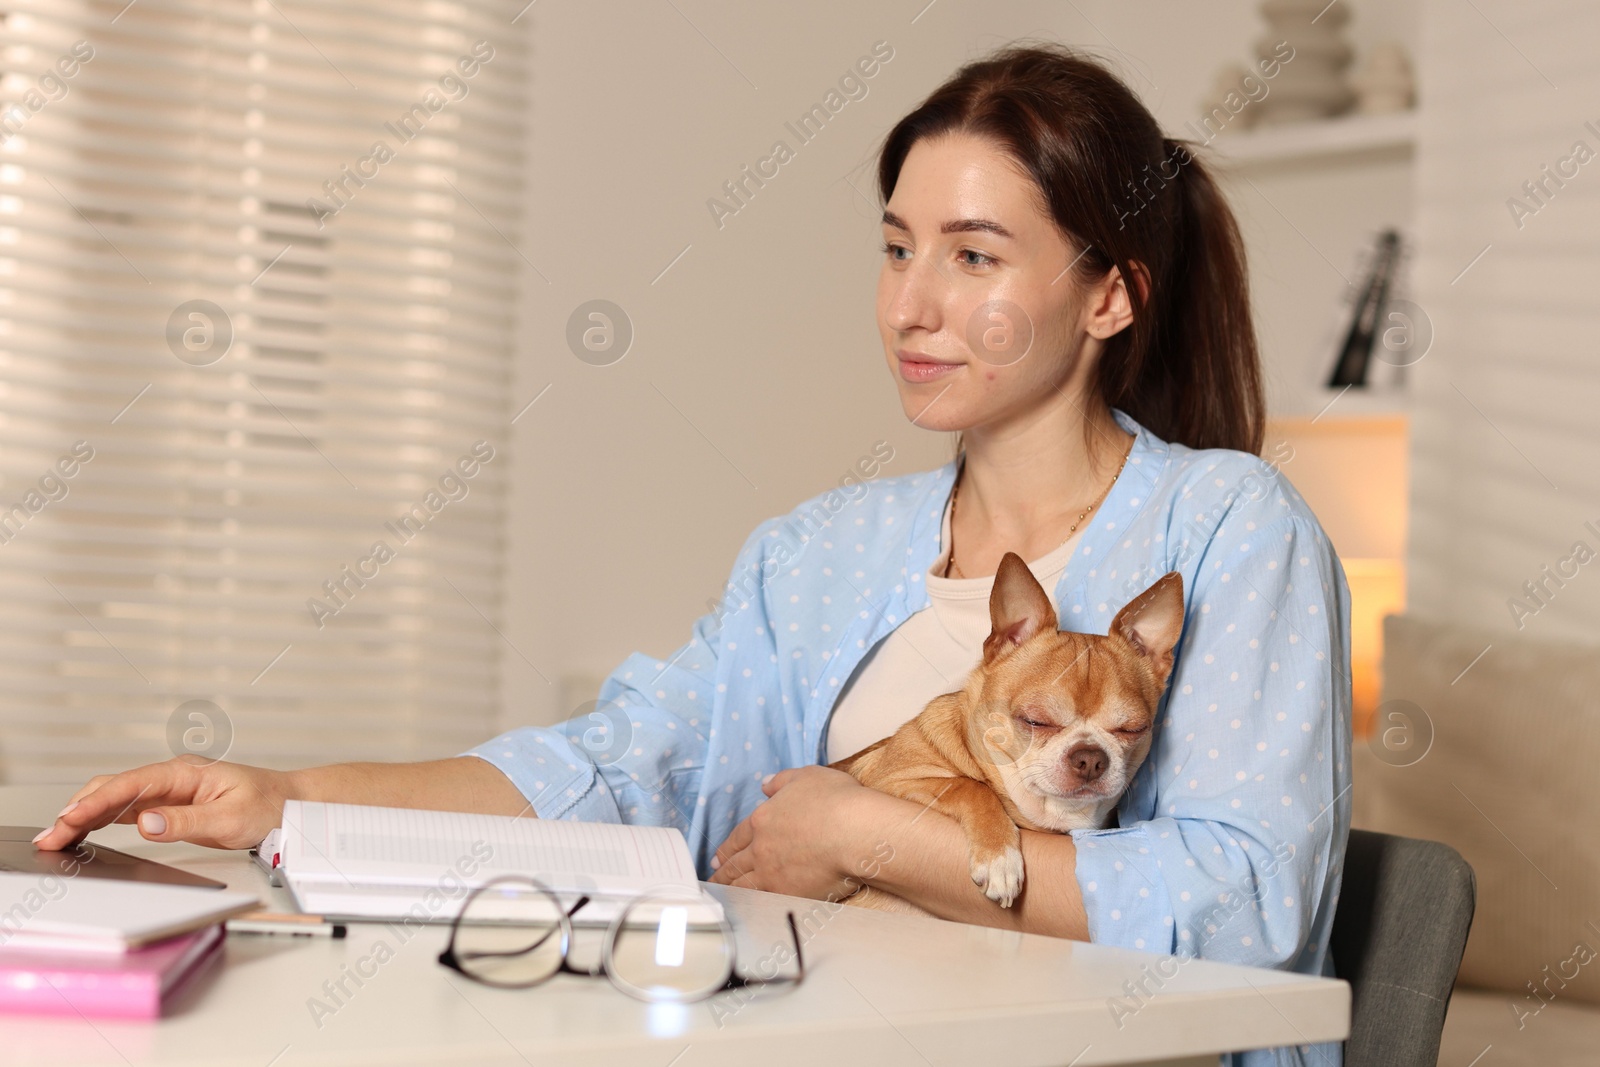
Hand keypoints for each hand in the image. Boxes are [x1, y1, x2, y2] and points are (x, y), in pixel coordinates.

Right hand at [32, 756, 295, 850]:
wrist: (290, 802)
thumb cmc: (268, 805)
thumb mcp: (232, 817)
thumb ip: (188, 820)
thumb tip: (147, 821)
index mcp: (186, 773)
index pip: (131, 785)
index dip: (96, 802)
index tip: (70, 819)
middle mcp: (173, 777)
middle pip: (115, 789)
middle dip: (79, 809)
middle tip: (51, 837)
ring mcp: (170, 790)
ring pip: (116, 798)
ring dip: (85, 815)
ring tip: (56, 837)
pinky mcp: (171, 805)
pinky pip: (128, 809)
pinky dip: (102, 818)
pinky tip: (84, 831)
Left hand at [708, 765, 891, 899]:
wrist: (854, 832)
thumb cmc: (836, 801)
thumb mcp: (806, 777)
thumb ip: (782, 781)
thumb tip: (766, 785)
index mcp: (764, 819)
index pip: (739, 836)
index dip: (728, 846)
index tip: (719, 856)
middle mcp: (762, 848)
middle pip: (736, 862)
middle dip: (723, 870)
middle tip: (714, 876)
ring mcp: (773, 873)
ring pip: (744, 884)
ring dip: (731, 888)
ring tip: (724, 893)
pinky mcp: (788, 894)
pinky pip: (763, 900)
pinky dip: (751, 903)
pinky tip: (748, 906)